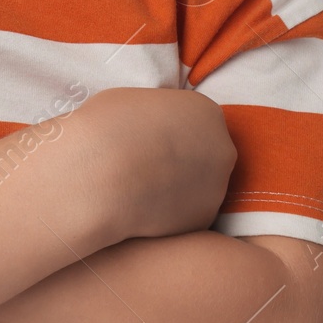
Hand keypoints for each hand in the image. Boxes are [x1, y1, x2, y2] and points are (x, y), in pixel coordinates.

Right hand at [83, 87, 236, 240]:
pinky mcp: (203, 221)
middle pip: (204, 155)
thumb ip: (154, 114)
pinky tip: (141, 209)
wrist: (101, 176)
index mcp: (205, 111)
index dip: (169, 132)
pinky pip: (185, 216)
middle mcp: (221, 149)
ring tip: (138, 189)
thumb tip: (151, 126)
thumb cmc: (109, 128)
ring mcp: (216, 187)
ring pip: (196, 188)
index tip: (148, 140)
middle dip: (180, 161)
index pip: (195, 121)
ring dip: (174, 189)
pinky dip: (167, 214)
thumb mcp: (130, 101)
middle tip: (146, 166)